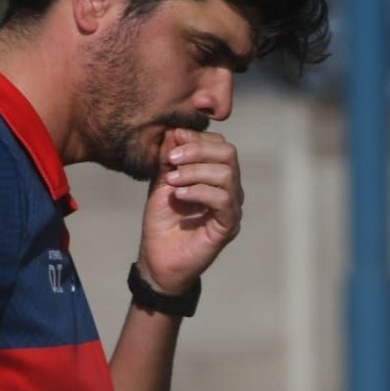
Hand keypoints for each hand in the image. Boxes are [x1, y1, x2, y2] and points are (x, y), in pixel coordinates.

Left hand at [137, 128, 243, 293]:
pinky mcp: (228, 227)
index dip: (197, 139)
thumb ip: (170, 158)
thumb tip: (176, 129)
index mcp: (216, 176)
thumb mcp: (162, 182)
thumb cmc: (161, 223)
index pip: (219, 145)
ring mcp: (232, 209)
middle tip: (172, 160)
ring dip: (195, 172)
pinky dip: (200, 192)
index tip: (171, 143)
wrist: (157, 261)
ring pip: (227, 175)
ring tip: (172, 181)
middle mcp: (230, 190)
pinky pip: (223, 200)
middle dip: (198, 151)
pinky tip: (179, 195)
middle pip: (229, 154)